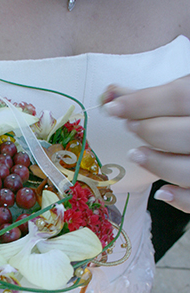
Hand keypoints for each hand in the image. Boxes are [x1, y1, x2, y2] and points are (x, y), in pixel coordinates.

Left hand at [103, 76, 189, 212]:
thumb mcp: (187, 94)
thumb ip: (152, 97)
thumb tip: (110, 95)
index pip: (179, 96)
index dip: (142, 102)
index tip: (112, 107)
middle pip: (184, 133)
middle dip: (150, 130)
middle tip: (129, 126)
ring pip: (188, 169)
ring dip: (157, 163)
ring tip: (136, 154)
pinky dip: (179, 198)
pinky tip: (162, 192)